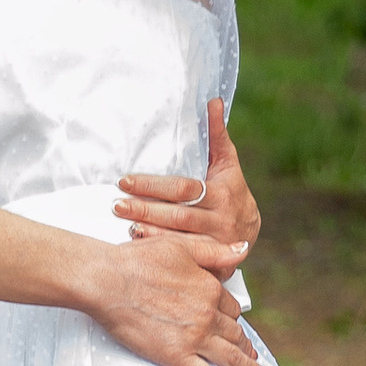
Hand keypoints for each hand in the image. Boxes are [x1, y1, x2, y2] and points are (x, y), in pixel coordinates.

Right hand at [79, 229, 267, 365]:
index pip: (230, 307)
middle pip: (234, 333)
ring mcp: (194, 338)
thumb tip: (243, 249)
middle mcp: (207, 315)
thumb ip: (215, 252)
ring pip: (231, 357)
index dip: (234, 316)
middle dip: (245, 345)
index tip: (235, 323)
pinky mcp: (176, 357)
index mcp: (209, 288)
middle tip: (251, 354)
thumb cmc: (136, 261)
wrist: (107, 281)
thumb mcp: (182, 246)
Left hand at [117, 97, 261, 259]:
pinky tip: (139, 245)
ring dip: (150, 233)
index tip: (125, 181)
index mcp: (223, 193)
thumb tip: (213, 101)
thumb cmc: (231, 191)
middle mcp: (221, 220)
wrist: (250, 231)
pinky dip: (161, 251)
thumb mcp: (227, 165)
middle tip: (116, 204)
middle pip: (177, 215)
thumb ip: (217, 136)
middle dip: (145, 209)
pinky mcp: (212, 264)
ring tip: (124, 224)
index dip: (153, 186)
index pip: (183, 188)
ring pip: (179, 240)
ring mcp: (217, 245)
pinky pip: (183, 258)